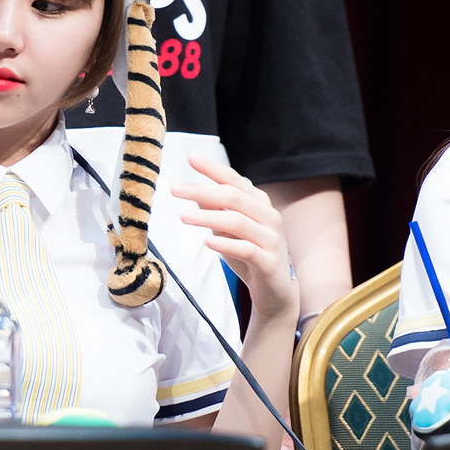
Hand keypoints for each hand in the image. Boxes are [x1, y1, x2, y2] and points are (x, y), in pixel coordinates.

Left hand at [171, 155, 297, 323]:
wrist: (274, 291)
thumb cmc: (248, 255)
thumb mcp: (227, 230)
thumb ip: (216, 210)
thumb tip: (195, 191)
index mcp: (259, 204)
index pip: (234, 180)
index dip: (213, 169)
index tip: (190, 159)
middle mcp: (268, 216)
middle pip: (233, 197)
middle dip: (202, 190)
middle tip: (175, 189)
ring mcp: (271, 239)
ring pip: (238, 222)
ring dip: (207, 217)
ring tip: (182, 217)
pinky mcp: (269, 262)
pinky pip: (246, 249)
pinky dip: (225, 244)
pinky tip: (207, 242)